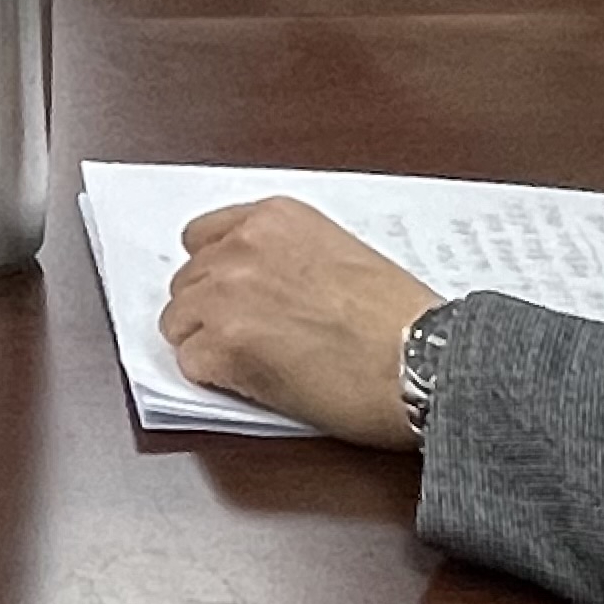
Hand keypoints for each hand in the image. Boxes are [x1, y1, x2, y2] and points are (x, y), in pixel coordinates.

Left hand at [160, 200, 439, 451]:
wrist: (425, 360)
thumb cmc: (400, 319)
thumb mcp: (338, 254)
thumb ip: (285, 257)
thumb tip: (258, 287)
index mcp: (272, 218)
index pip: (201, 238)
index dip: (215, 275)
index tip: (234, 298)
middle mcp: (241, 246)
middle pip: (186, 284)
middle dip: (210, 314)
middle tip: (253, 343)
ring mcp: (227, 294)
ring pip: (178, 324)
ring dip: (208, 346)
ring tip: (256, 366)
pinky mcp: (224, 345)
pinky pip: (190, 366)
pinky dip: (217, 381)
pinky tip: (258, 385)